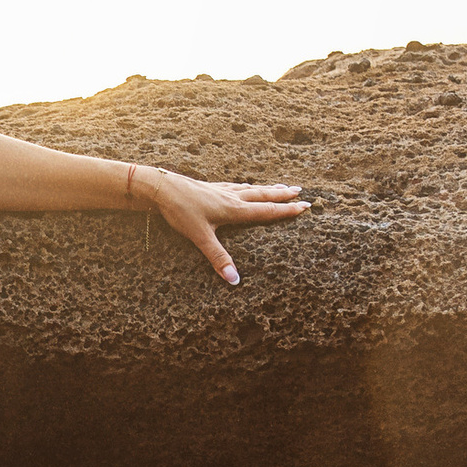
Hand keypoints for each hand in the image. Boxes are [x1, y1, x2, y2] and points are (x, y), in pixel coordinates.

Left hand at [139, 167, 305, 285]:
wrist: (161, 188)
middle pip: (263, 195)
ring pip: (251, 189)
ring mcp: (221, 191)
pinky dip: (248, 187)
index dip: (287, 210)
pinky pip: (236, 187)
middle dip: (283, 196)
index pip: (267, 210)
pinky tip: (245, 187)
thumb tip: (234, 280)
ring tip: (281, 187)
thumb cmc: (180, 211)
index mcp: (234, 209)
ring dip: (268, 189)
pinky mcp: (211, 188)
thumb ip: (218, 258)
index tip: (305, 206)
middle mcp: (232, 197)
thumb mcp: (200, 237)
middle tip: (301, 192)